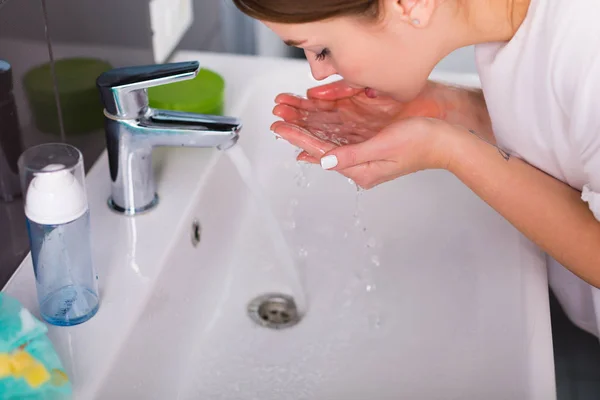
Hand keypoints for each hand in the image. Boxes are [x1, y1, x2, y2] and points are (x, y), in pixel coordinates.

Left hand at [272, 79, 448, 150]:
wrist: (447, 140)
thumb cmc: (422, 144)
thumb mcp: (384, 149)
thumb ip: (352, 156)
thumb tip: (323, 161)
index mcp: (360, 170)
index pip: (321, 152)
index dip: (298, 137)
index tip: (280, 128)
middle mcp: (359, 164)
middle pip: (320, 146)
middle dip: (298, 130)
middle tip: (277, 119)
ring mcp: (365, 154)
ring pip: (329, 139)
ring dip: (308, 127)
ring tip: (289, 116)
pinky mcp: (371, 143)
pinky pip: (341, 136)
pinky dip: (324, 128)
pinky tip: (313, 129)